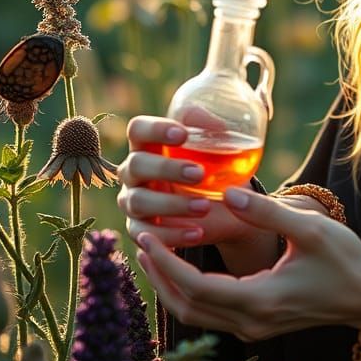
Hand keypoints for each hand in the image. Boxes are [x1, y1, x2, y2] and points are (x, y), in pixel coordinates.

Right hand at [117, 116, 326, 250]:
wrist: (226, 210)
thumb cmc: (217, 171)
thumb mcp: (220, 152)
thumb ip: (215, 134)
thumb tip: (217, 124)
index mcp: (150, 145)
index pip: (138, 129)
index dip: (155, 129)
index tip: (183, 134)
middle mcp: (135, 172)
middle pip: (135, 165)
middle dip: (166, 169)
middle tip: (200, 173)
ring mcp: (134, 201)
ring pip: (138, 201)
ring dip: (172, 204)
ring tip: (205, 206)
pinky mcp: (140, 230)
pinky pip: (146, 234)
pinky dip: (172, 235)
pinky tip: (197, 232)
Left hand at [134, 186, 360, 342]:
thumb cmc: (345, 261)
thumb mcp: (310, 229)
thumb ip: (267, 212)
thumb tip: (229, 194)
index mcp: (259, 301)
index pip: (196, 287)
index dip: (166, 263)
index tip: (147, 237)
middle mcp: (250, 323)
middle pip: (186, 306)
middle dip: (159, 275)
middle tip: (140, 241)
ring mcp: (253, 329)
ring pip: (195, 314)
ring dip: (170, 286)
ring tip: (154, 254)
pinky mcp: (257, 326)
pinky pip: (210, 314)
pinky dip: (189, 292)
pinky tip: (184, 268)